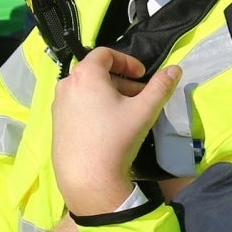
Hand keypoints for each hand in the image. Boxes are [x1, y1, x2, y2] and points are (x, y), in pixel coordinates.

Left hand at [50, 46, 180, 216]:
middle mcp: (66, 84)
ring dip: (107, 94)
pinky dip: (93, 106)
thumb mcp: (144, 110)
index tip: (142, 75)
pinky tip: (107, 127)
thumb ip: (161, 86)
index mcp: (86, 74)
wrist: (88, 178)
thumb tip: (175, 69)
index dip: (127, 61)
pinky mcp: (56, 123)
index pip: (105, 53)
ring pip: (86, 90)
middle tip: (138, 96)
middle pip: (96, 72)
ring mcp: (58, 105)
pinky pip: (77, 105)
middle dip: (120, 80)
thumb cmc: (116, 138)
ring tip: (125, 112)